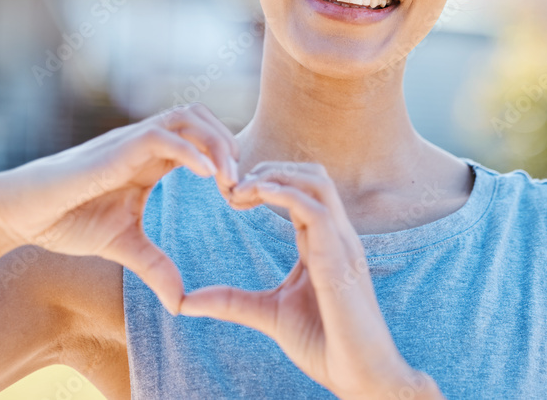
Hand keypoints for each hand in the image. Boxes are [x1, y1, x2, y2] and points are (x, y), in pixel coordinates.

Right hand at [0, 102, 239, 314]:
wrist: (21, 212)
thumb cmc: (67, 219)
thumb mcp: (124, 246)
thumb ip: (155, 267)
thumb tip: (181, 303)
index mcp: (152, 160)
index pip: (201, 139)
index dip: (226, 158)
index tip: (241, 195)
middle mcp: (145, 143)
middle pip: (201, 118)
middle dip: (229, 144)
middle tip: (242, 184)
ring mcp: (129, 142)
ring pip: (185, 117)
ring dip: (215, 142)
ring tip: (229, 179)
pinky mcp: (113, 150)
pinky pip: (159, 136)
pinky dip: (188, 151)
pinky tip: (207, 176)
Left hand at [177, 162, 438, 399]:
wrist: (361, 376)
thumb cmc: (324, 345)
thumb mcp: (267, 314)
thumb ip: (231, 302)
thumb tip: (185, 302)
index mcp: (324, 244)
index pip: (302, 192)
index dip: (267, 184)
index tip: (231, 195)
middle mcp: (337, 236)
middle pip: (312, 175)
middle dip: (271, 170)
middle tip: (232, 185)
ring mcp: (342, 244)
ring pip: (316, 182)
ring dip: (276, 176)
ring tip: (241, 188)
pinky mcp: (340, 259)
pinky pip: (316, 211)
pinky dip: (285, 195)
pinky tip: (257, 196)